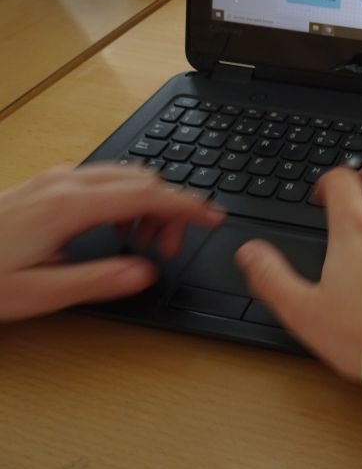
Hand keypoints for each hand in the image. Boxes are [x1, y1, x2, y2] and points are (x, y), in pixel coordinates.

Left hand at [0, 164, 224, 321]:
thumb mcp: (39, 294)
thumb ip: (100, 280)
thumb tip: (147, 272)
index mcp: (70, 206)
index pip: (149, 193)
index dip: (189, 205)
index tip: (215, 218)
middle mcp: (66, 183)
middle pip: (143, 178)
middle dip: (170, 208)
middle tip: (168, 248)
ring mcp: (56, 179)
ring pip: (125, 175)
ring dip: (148, 202)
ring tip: (144, 242)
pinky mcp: (48, 184)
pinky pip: (105, 179)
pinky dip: (126, 198)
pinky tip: (116, 229)